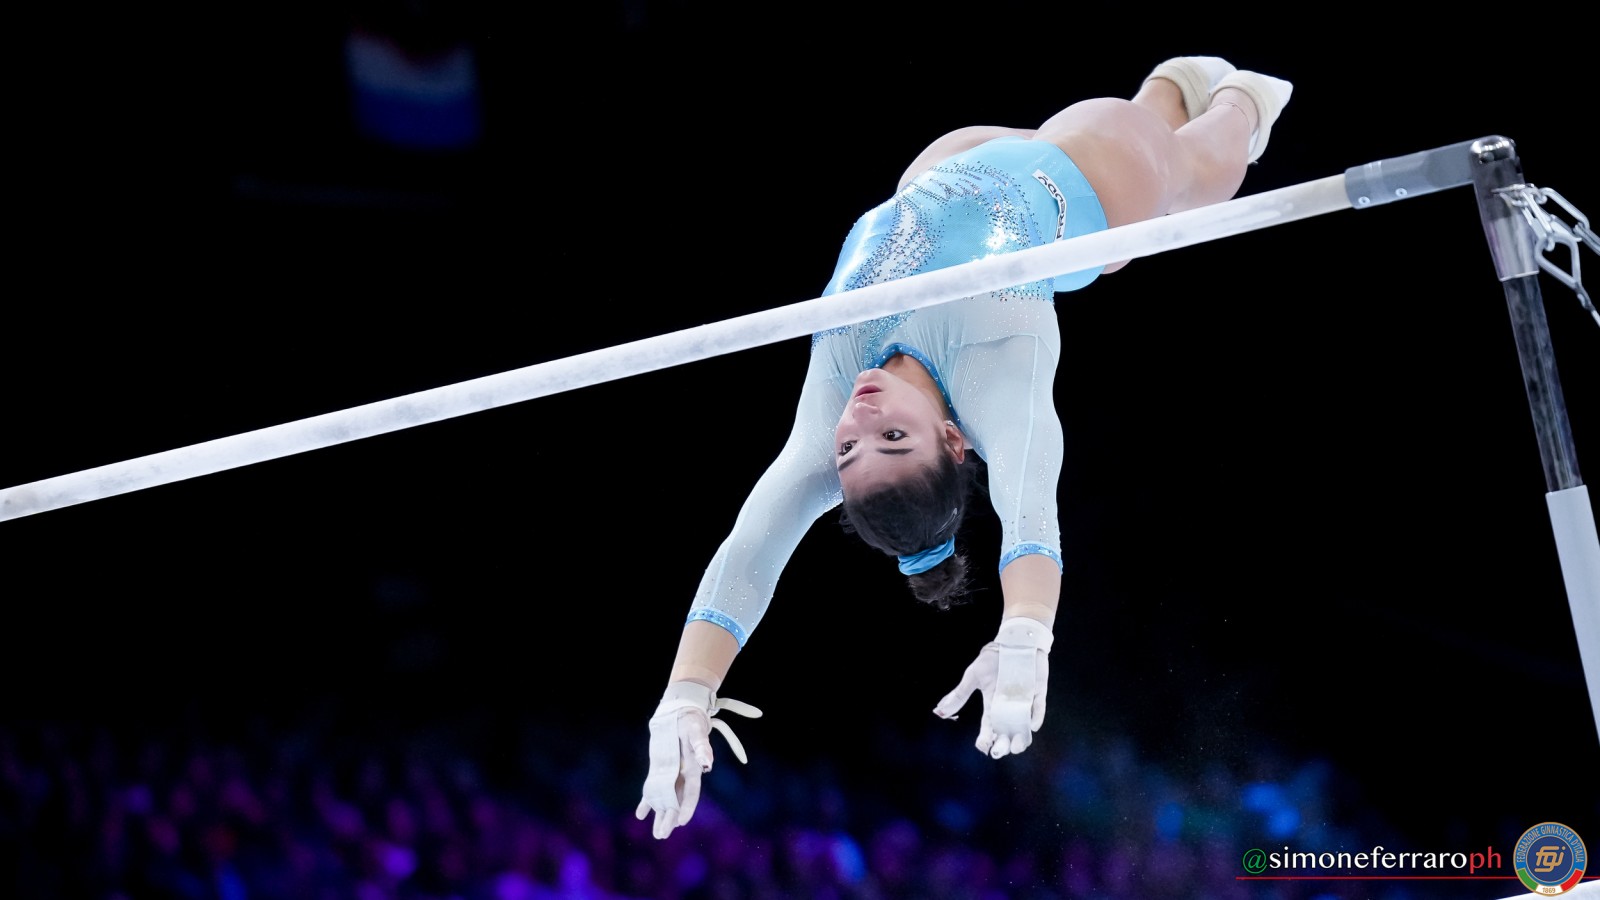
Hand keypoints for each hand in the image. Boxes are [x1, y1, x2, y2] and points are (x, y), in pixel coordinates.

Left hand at [635, 681, 761, 838]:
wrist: (680, 715)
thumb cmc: (691, 723)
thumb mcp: (696, 732)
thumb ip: (702, 747)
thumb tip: (708, 762)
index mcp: (693, 770)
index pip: (690, 794)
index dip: (686, 808)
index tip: (680, 822)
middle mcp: (682, 777)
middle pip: (676, 802)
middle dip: (669, 819)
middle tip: (661, 835)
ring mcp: (670, 775)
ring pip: (665, 800)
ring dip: (660, 816)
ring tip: (657, 834)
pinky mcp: (659, 771)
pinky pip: (653, 790)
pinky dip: (647, 802)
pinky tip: (641, 815)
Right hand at [933, 616, 1052, 757]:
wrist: (1013, 641)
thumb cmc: (992, 658)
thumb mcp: (973, 676)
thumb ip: (959, 695)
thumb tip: (938, 711)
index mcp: (992, 705)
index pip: (989, 727)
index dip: (986, 739)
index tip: (983, 746)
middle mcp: (1009, 707)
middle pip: (1007, 732)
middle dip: (1004, 745)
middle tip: (1000, 750)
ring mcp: (1024, 701)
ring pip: (1024, 726)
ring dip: (1021, 738)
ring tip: (1015, 745)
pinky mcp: (1037, 693)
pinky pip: (1039, 709)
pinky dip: (1036, 717)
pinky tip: (1032, 726)